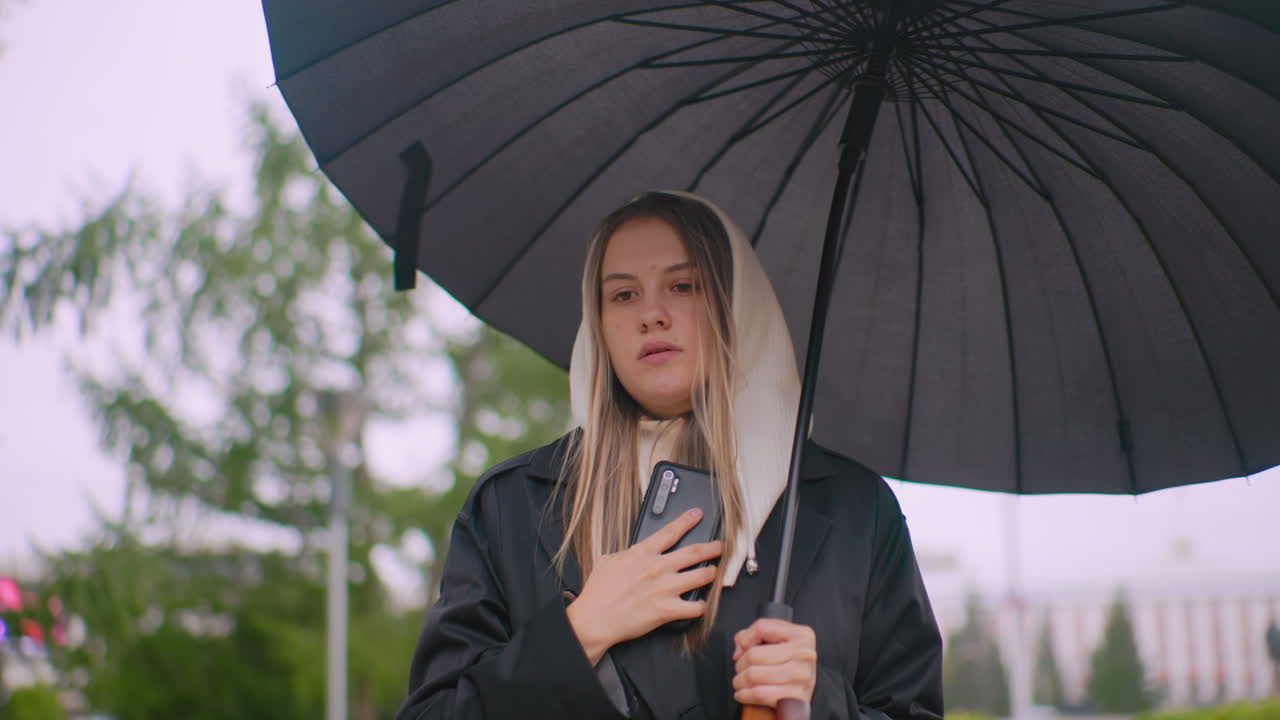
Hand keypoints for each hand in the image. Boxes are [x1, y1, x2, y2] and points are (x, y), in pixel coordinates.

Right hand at [566, 508, 722, 663]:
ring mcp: (665, 588)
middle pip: (695, 552)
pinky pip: (695, 607)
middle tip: (720, 546)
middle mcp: (658, 567)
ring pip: (701, 576)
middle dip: (712, 547)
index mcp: (643, 553)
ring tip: (715, 572)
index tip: (697, 515)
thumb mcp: (608, 561)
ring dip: (712, 573)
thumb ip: (625, 554)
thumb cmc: (598, 592)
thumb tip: (632, 553)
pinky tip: (702, 605)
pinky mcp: (668, 610)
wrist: (595, 618)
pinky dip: (702, 606)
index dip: (687, 520)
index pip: (671, 531)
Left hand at [732, 619, 817, 707]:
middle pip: (754, 655)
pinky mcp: (796, 697)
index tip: (742, 649)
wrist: (804, 693)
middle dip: (740, 664)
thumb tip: (739, 651)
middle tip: (741, 670)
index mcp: (801, 635)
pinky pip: (759, 694)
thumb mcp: (778, 642)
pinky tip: (743, 694)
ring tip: (740, 682)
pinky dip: (745, 695)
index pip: (762, 628)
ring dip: (739, 681)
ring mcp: (801, 676)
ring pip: (753, 675)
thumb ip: (754, 635)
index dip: (745, 639)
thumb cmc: (789, 665)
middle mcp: (804, 654)